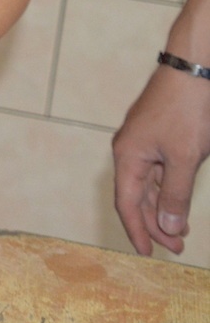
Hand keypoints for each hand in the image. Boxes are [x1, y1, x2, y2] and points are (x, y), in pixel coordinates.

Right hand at [112, 64, 209, 255]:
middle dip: (156, 224)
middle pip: (138, 196)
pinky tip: (178, 200)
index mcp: (128, 156)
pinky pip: (158, 170)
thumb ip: (175, 195)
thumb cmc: (187, 111)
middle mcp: (130, 149)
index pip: (128, 203)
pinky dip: (168, 189)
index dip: (137, 230)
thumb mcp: (185, 158)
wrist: (194, 68)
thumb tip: (166, 227)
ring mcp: (144, 141)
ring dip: (163, 208)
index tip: (148, 254)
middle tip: (177, 247)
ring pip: (149, 184)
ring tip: (181, 230)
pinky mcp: (158, 134)